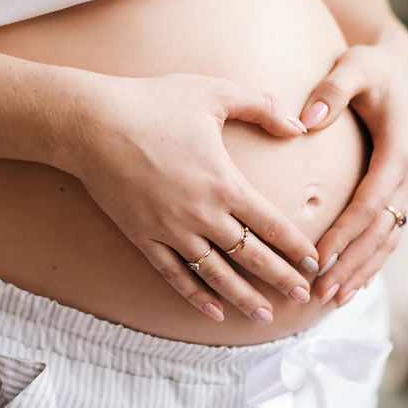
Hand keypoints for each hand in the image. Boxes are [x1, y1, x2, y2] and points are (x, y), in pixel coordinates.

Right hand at [67, 72, 320, 322]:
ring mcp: (170, 229)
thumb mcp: (215, 92)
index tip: (315, 262)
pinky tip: (213, 311)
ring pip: (215, 274)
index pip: (271, 224)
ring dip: (242, 296)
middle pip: (250, 256)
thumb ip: (263, 107)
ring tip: (263, 315)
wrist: (92, 124)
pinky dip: (195, 296)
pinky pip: (174, 274)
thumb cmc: (153, 102)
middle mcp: (201, 213)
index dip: (296, 246)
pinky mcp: (142, 237)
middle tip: (304, 295)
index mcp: (224, 182)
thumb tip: (299, 127)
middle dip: (280, 277)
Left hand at [298, 24, 407, 306]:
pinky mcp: (397, 191)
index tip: (318, 257)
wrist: (402, 67)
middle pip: (379, 232)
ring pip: (386, 239)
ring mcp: (406, 187)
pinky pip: (387, 233)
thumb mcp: (355, 66)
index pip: (369, 203)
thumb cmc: (373, 66)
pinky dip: (371, 260)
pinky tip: (350, 282)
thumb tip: (309, 119)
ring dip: (361, 270)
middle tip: (320, 293)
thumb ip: (333, 89)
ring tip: (332, 299)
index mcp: (400, 152)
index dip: (345, 233)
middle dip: (350, 264)